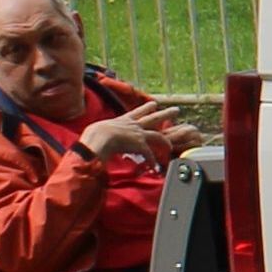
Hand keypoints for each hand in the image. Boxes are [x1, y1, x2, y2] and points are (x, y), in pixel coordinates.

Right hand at [79, 106, 195, 163]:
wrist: (98, 138)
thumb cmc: (93, 136)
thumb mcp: (97, 131)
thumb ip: (101, 134)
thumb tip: (93, 141)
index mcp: (122, 120)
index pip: (137, 113)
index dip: (146, 109)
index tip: (154, 104)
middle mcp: (132, 125)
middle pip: (153, 117)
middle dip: (165, 114)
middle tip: (176, 110)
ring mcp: (138, 134)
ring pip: (157, 133)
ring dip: (167, 138)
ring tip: (179, 138)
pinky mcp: (140, 144)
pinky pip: (149, 154)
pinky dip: (151, 161)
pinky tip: (154, 167)